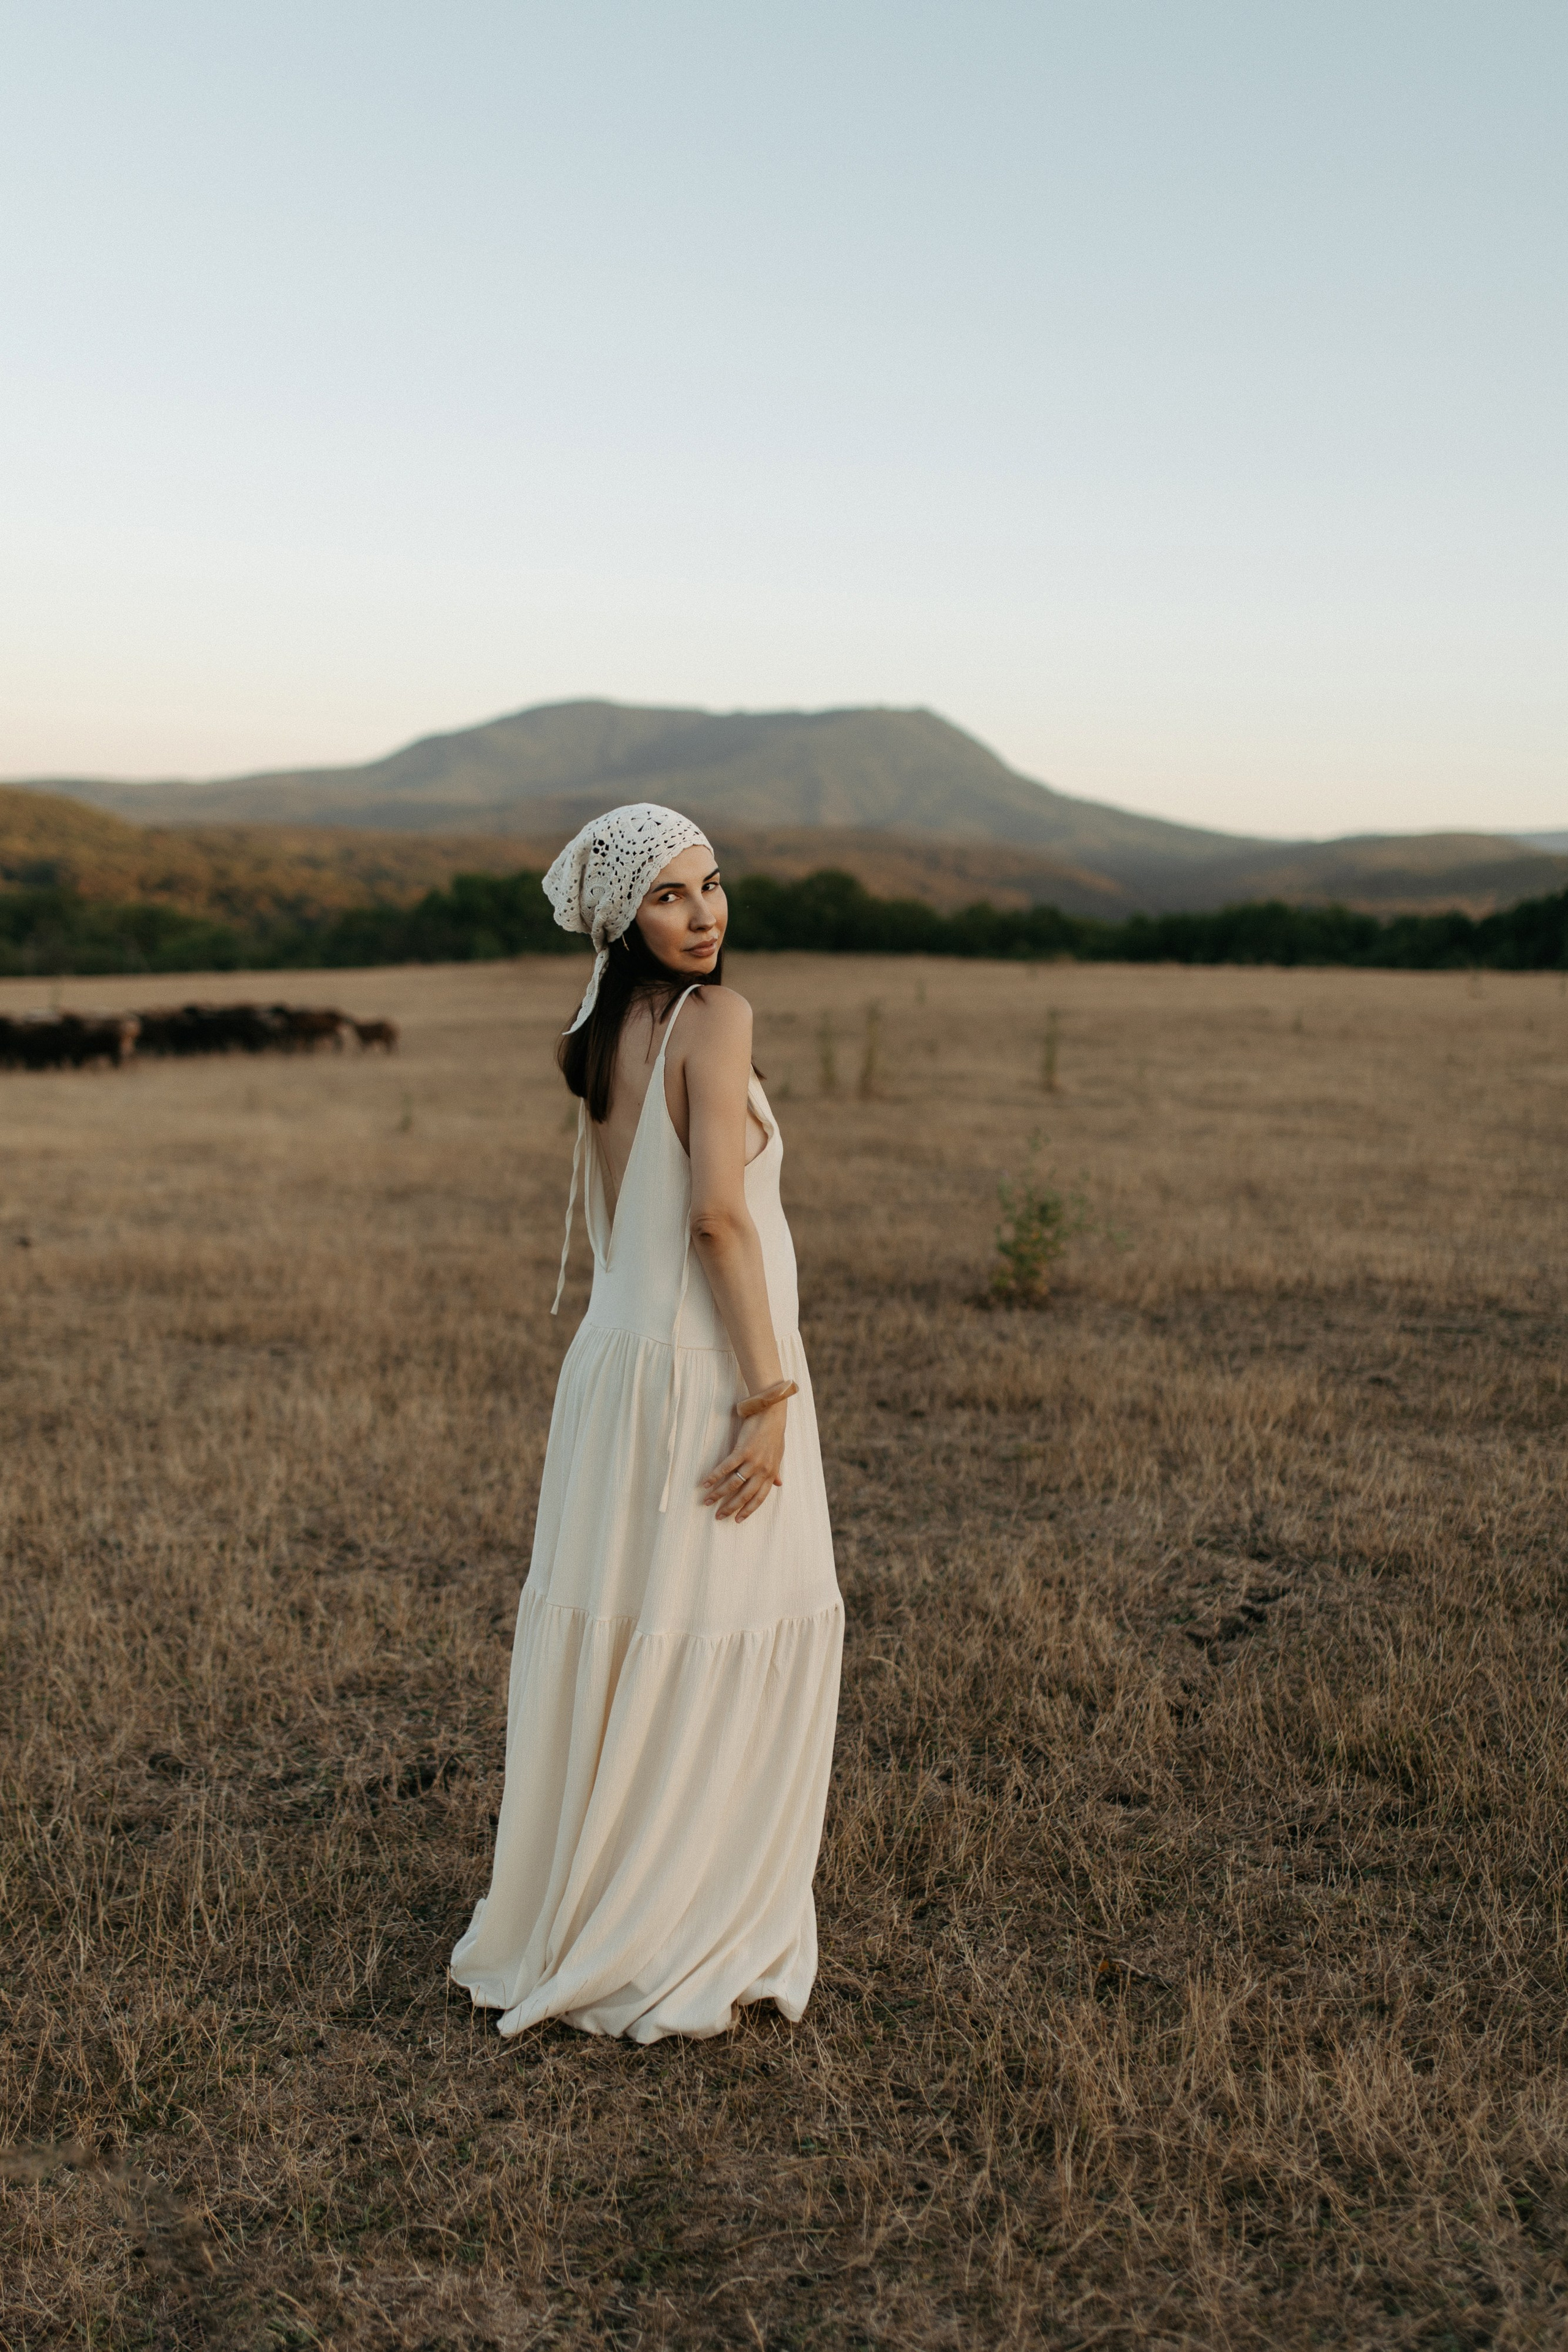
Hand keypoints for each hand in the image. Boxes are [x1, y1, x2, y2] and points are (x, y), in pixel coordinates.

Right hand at [700, 1399, 786, 1521]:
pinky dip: (714, 1476)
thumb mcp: (778, 1455)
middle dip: (730, 1508)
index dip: (747, 1511)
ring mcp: (752, 1461)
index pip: (759, 1498)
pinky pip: (726, 1468)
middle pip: (744, 1495)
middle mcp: (762, 1471)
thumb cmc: (774, 1434)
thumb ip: (776, 1471)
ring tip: (706, 1501)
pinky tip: (705, 1483)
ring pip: (733, 1484)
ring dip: (718, 1494)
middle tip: (718, 1516)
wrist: (771, 1414)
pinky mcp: (742, 1451)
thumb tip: (779, 1484)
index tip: (737, 1520)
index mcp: (770, 1473)